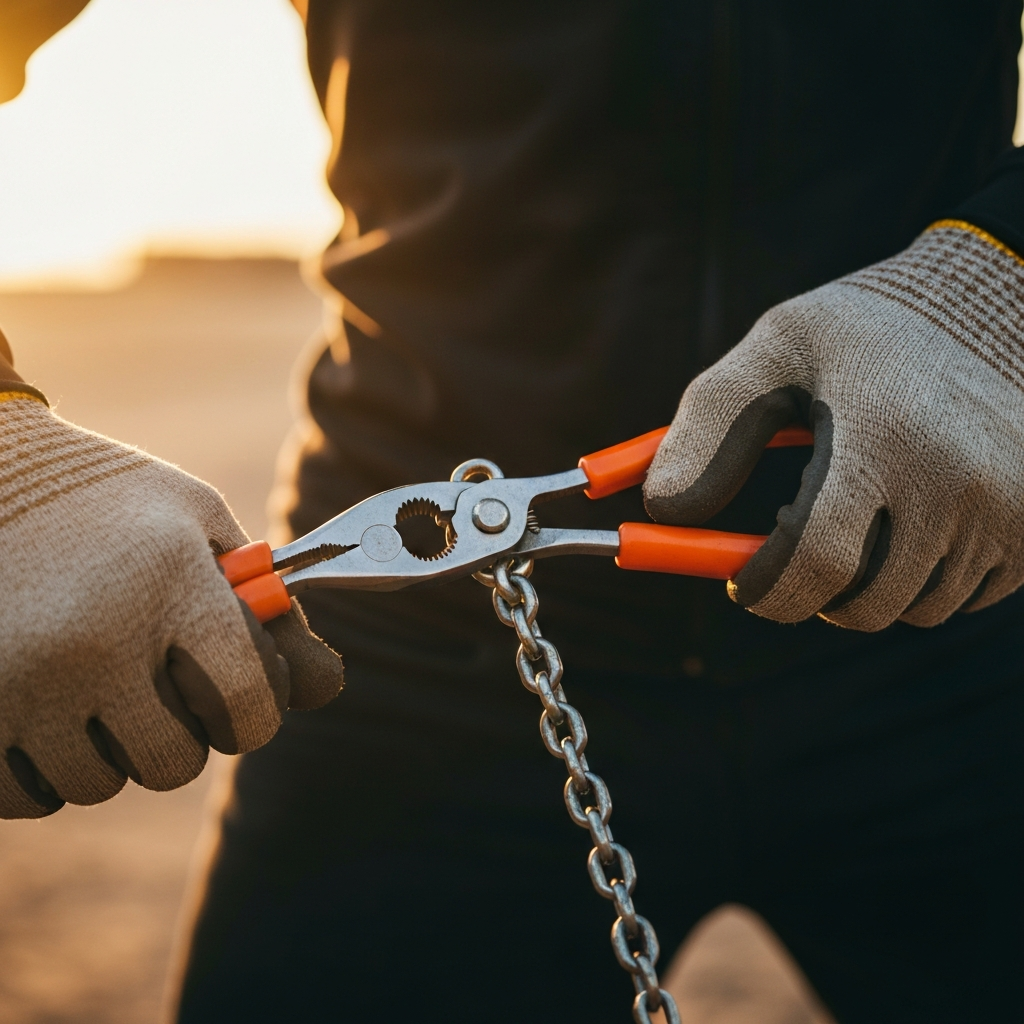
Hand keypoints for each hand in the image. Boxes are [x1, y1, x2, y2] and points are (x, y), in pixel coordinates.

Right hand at [0, 386, 342, 817]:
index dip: (254, 712)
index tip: (240, 696)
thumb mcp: (199, 522)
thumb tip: (328, 687)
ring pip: (99, 782)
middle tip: (154, 679)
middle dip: (178, 729)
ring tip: (90, 678)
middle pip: (174, 762)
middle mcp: (98, 640)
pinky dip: (43, 764)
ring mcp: (22, 682)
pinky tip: (41, 701)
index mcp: (171, 583)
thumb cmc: (109, 502)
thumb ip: (268, 608)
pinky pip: (30, 796)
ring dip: (108, 747)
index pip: (247, 705)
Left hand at [643, 222, 1023, 630]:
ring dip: (870, 583)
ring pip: (913, 607)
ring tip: (862, 515)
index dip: (767, 590)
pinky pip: (964, 596)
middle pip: (865, 601)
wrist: (1001, 303)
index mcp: (885, 435)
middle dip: (813, 591)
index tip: (743, 585)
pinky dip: (926, 577)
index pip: (815, 560)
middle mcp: (957, 481)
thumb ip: (708, 425)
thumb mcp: (776, 350)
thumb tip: (660, 506)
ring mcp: (1011, 510)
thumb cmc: (867, 332)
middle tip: (797, 547)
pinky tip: (917, 518)